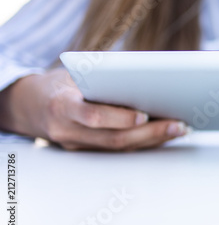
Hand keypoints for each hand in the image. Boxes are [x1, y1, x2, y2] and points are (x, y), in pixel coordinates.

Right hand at [0, 69, 188, 150]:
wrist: (31, 105)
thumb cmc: (60, 83)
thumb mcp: (74, 73)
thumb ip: (102, 76)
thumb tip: (146, 75)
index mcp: (62, 106)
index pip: (92, 117)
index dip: (119, 118)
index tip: (145, 114)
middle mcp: (68, 132)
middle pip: (114, 139)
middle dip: (150, 133)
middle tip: (179, 124)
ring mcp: (78, 146)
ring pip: (121, 149)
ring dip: (154, 140)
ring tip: (180, 129)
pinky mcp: (89, 152)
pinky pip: (120, 151)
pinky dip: (145, 143)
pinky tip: (166, 134)